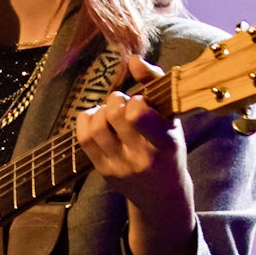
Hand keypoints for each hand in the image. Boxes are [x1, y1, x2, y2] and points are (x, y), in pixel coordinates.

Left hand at [76, 54, 196, 254]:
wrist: (162, 195)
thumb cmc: (169, 150)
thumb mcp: (172, 120)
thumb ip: (156, 85)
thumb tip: (133, 59)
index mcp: (164, 143)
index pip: (138, 115)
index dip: (134, 101)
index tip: (140, 102)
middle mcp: (140, 157)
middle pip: (114, 115)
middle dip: (115, 100)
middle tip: (122, 103)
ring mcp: (118, 165)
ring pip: (96, 126)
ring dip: (100, 110)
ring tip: (110, 111)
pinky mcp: (102, 170)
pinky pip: (83, 139)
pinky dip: (86, 120)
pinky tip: (97, 119)